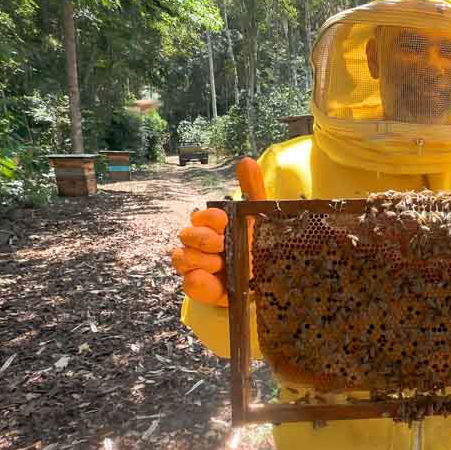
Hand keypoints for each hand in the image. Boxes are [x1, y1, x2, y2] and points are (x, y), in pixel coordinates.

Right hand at [171, 158, 265, 306]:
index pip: (201, 216)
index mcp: (214, 226)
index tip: (224, 222)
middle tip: (223, 245)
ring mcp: (198, 266)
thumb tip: (246, 161)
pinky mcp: (201, 288)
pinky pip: (188, 284)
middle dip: (204, 239)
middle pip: (186, 235)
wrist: (270, 280)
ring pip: (181, 257)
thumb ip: (253, 190)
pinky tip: (213, 279)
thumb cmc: (259, 246)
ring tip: (222, 265)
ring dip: (202, 260)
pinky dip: (198, 281)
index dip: (210, 218)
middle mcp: (201, 244)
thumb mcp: (259, 217)